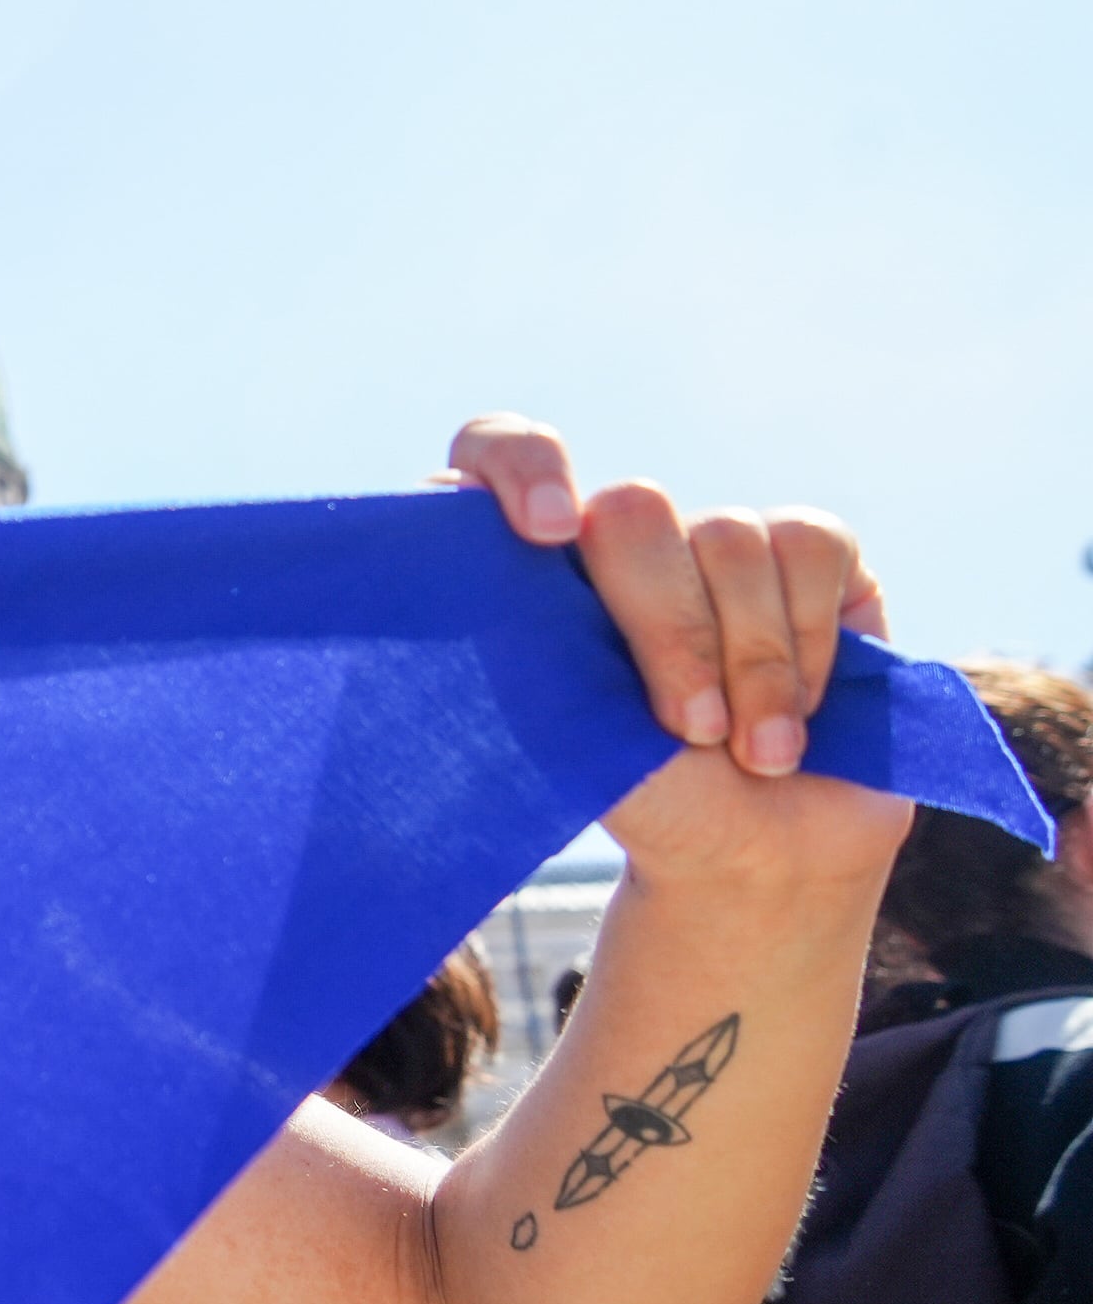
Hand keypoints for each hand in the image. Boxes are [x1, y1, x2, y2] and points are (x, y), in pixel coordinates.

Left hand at [441, 415, 908, 885]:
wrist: (763, 853)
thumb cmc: (650, 797)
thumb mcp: (573, 747)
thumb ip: (529, 663)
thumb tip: (498, 590)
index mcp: (534, 573)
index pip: (493, 450)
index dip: (518, 467)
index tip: (547, 534)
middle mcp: (619, 537)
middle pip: (631, 509)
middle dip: (667, 631)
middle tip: (688, 728)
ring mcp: (713, 539)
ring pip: (728, 538)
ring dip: (750, 665)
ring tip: (753, 752)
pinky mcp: (809, 551)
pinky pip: (809, 547)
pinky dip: (809, 643)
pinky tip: (804, 710)